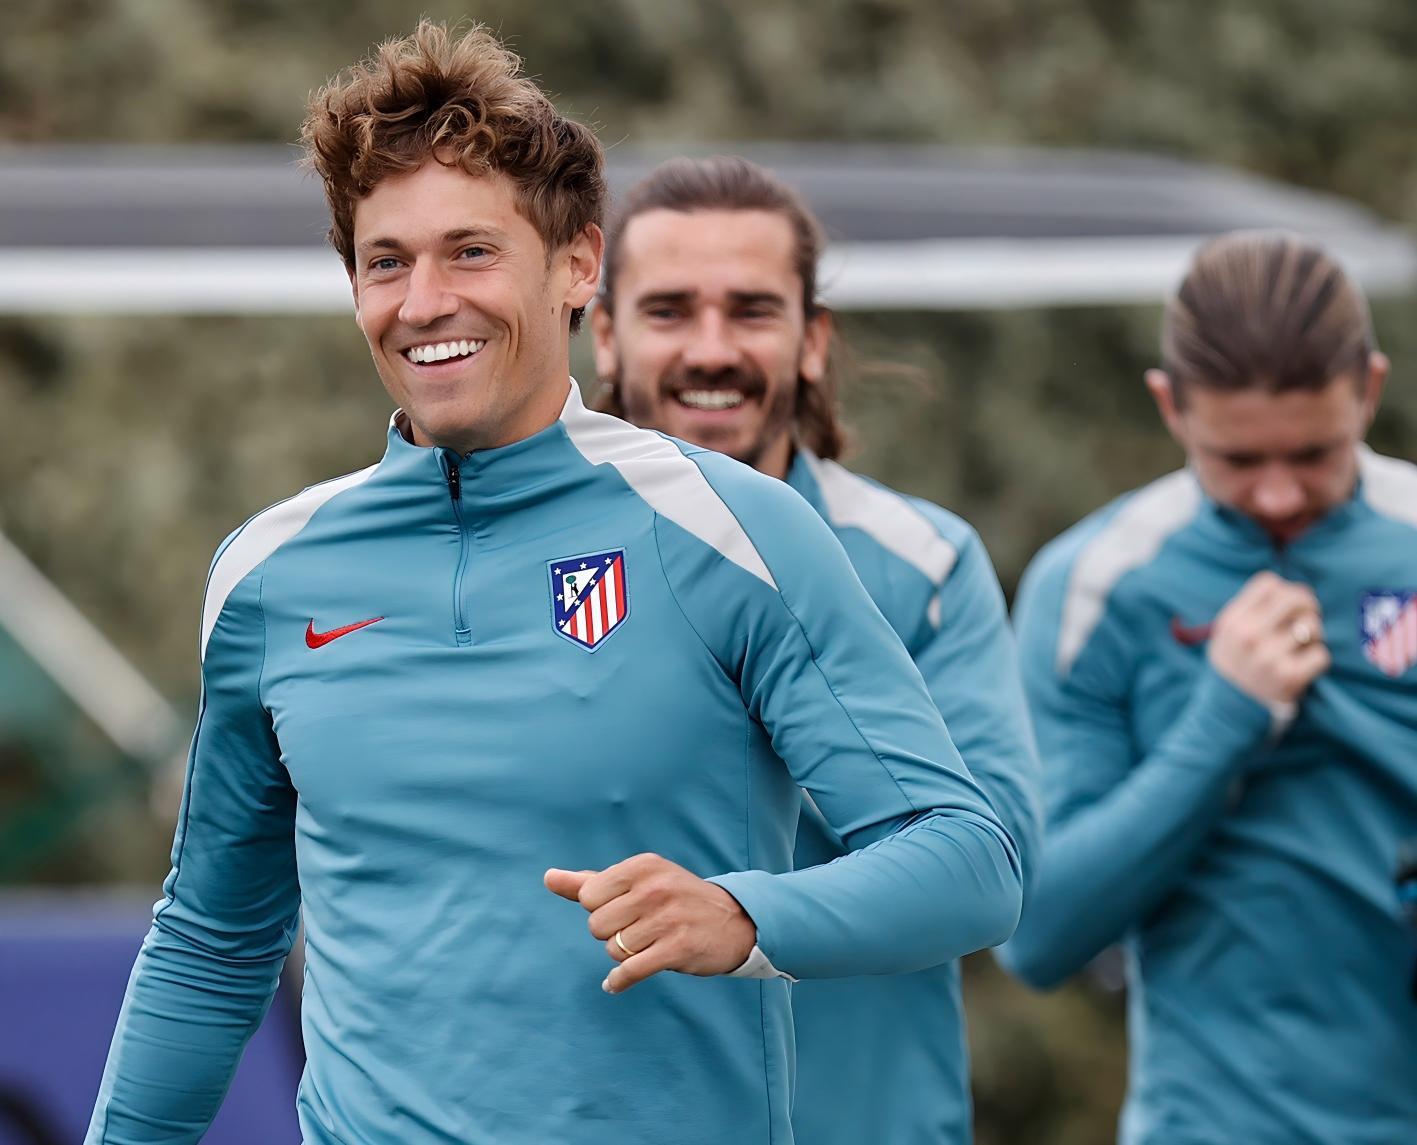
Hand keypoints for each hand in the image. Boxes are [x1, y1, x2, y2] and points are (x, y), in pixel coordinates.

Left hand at [544, 853, 756, 994]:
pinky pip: (630, 971)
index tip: (624, 910)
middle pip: (597, 925)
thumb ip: (589, 882)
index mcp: (642, 866)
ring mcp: (668, 918)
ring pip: (614, 949)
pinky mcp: (678, 948)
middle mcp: (655, 887)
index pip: (589, 897)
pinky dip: (619, 981)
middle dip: (612, 934)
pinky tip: (617, 983)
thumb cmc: (675, 899)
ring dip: (626, 955)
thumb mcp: (637, 882)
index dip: (601, 910)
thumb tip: (548, 877)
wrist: (735, 921)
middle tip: (639, 930)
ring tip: (649, 945)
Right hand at [1208, 572, 1329, 704]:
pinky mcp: (1289, 678)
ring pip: (1313, 626)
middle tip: (1306, 618)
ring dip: (1313, 635)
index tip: (1286, 605)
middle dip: (1307, 605)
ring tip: (1300, 646)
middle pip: (1295, 598)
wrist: (1230, 707)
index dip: (1284, 590)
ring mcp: (1268, 657)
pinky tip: (1301, 666)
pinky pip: (1321, 655)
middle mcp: (1249, 636)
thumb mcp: (1229, 631)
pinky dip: (1316, 660)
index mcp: (1233, 620)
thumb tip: (1300, 590)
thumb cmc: (1237, 660)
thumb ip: (1253, 608)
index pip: (1269, 583)